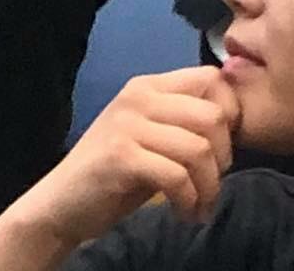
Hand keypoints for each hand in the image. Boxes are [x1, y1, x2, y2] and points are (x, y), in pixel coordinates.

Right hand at [8, 69, 239, 246]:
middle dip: (224, 157)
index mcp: (149, 85)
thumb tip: (234, 121)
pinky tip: (185, 213)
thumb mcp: (152, 137)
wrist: (60, 204)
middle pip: (212, 116)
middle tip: (213, 184)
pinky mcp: (121, 157)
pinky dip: (189, 200)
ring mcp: (128, 125)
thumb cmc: (114, 174)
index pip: (211, 79)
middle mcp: (139, 96)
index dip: (230, 114)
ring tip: (200, 206)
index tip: (224, 149)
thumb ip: (183, 122)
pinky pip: (176, 176)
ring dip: (208, 187)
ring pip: (198, 149)